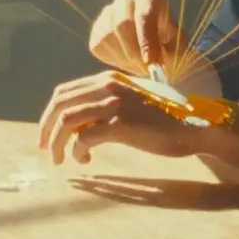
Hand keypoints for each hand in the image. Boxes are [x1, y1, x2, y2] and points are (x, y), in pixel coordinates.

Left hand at [37, 70, 200, 164]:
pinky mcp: (120, 124)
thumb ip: (108, 101)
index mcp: (108, 78)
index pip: (64, 92)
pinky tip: (86, 160)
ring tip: (61, 159)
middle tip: (46, 149)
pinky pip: (84, 138)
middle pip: (60, 105)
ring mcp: (113, 104)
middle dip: (46, 129)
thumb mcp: (132, 99)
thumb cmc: (165, 116)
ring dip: (58, 143)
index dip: (49, 114)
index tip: (47, 133)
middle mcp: (107, 86)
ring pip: (67, 122)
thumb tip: (81, 120)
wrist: (192, 124)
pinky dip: (78, 151)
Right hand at [89, 0, 179, 77]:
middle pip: (122, 24)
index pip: (144, 16)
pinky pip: (100, 47)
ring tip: (141, 68)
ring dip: (125, 59)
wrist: (150, 45)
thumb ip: (173, 50)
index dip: (146, 41)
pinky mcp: (97, 30)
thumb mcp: (178, 43)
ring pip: (109, 38)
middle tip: (145, 70)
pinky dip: (115, 60)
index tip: (150, 62)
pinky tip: (129, 62)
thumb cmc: (168, 40)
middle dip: (134, 52)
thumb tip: (160, 59)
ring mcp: (108, 12)